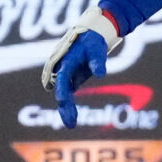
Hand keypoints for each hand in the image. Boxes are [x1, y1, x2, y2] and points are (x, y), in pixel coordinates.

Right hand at [42, 5, 121, 124]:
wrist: (90, 36)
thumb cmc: (93, 41)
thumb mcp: (97, 49)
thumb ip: (98, 62)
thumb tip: (101, 73)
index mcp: (66, 60)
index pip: (62, 76)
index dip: (61, 89)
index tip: (61, 100)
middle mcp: (62, 69)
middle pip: (61, 90)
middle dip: (65, 106)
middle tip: (70, 124)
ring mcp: (65, 75)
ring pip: (63, 94)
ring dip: (66, 110)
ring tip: (71, 125)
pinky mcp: (70, 80)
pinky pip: (67, 95)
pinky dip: (68, 107)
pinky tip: (71, 120)